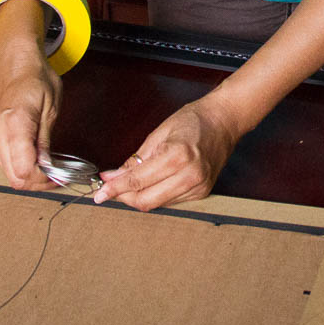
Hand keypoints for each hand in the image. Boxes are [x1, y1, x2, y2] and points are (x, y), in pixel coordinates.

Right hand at [0, 42, 61, 190]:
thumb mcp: (50, 108)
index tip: (60, 177)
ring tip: (48, 168)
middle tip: (57, 177)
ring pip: (7, 172)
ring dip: (28, 175)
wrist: (15, 61)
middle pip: (14, 176)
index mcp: (14, 122)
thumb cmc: (36, 77)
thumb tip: (48, 168)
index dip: (43, 179)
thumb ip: (45, 141)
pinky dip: (19, 164)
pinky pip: (3, 160)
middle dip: (37, 182)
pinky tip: (33, 158)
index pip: (24, 170)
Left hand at [92, 93, 240, 210]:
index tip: (100, 192)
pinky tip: (150, 183)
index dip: (115, 188)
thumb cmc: (192, 120)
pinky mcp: (202, 193)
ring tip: (127, 184)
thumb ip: (136, 159)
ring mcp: (198, 187)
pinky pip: (171, 201)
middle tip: (110, 189)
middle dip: (124, 197)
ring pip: (158, 204)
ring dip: (139, 197)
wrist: (223, 121)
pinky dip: (156, 194)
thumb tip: (114, 176)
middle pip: (146, 200)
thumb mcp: (158, 133)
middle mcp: (190, 176)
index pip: (138, 181)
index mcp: (177, 156)